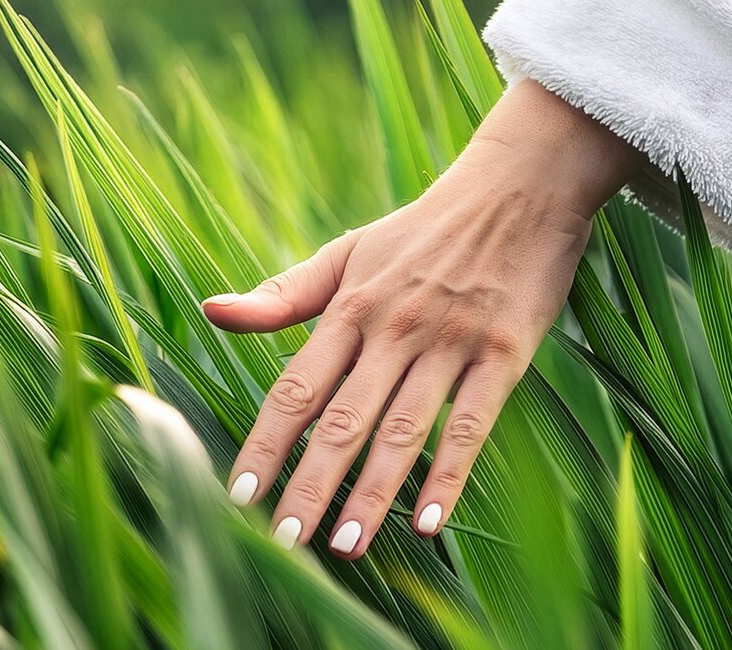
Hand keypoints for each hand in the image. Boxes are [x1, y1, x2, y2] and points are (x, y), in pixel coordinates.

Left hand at [205, 82, 640, 557]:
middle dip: (311, 483)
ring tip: (346, 546)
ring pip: (403, 429)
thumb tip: (210, 312)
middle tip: (285, 541)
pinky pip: (471, 424)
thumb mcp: (348, 251)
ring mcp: (449, 342)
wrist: (520, 186)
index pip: (296, 389)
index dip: (266, 445)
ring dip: (373, 492)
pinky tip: (428, 522)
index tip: (238, 496)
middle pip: (343, 419)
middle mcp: (393, 328)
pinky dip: (449, 474)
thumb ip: (283, 294)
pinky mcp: (503, 352)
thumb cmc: (425, 229)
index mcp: (350, 307)